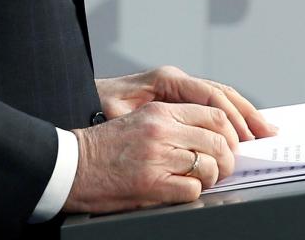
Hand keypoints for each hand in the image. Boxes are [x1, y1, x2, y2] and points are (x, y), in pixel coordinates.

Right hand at [63, 101, 236, 212]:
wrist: (70, 166)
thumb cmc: (103, 147)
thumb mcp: (139, 120)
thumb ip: (173, 123)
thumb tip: (210, 135)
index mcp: (160, 112)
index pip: (214, 114)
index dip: (231, 131)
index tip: (234, 143)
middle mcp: (162, 131)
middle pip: (218, 140)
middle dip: (228, 157)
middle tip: (224, 167)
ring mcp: (157, 157)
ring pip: (208, 165)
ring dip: (212, 177)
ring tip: (204, 180)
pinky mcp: (151, 184)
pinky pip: (192, 189)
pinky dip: (194, 192)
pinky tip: (184, 190)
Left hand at [95, 66, 277, 141]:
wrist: (90, 101)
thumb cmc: (99, 106)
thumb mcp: (116, 111)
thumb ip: (142, 118)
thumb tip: (168, 128)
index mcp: (167, 79)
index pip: (208, 94)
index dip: (230, 115)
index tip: (244, 134)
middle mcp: (178, 80)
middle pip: (222, 93)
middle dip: (246, 113)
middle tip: (266, 133)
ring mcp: (181, 89)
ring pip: (222, 98)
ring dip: (244, 114)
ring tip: (264, 130)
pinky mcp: (181, 99)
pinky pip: (213, 105)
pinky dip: (232, 116)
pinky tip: (244, 129)